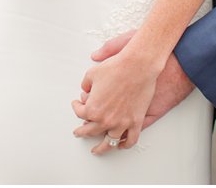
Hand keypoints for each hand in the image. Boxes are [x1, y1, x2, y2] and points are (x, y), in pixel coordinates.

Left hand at [72, 30, 195, 143]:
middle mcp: (106, 119)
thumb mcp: (93, 73)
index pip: (80, 113)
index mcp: (93, 108)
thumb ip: (86, 84)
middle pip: (90, 131)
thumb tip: (86, 90)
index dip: (76, 107)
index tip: (77, 104)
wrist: (138, 65)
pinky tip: (120, 145)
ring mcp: (122, 123)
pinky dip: (124, 145)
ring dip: (101, 148)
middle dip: (82, 133)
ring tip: (97, 150)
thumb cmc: (117, 67)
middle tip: (79, 133)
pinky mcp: (136, 122)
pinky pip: (130, 140)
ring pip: (109, 142)